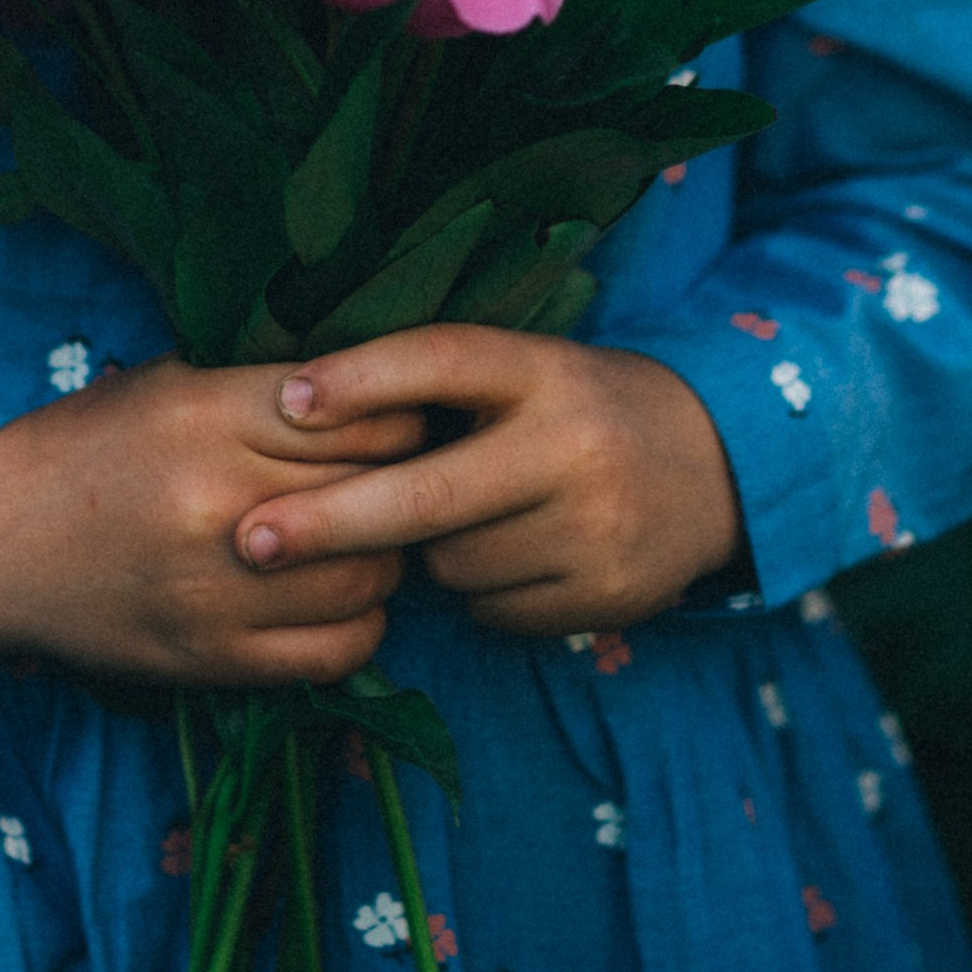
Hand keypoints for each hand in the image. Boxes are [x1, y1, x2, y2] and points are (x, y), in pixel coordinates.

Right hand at [0, 352, 423, 685]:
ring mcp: (219, 590)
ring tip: (370, 538)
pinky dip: (360, 623)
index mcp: (209, 415)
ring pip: (370, 575)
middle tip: (403, 477)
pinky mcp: (214, 658)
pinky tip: (341, 597)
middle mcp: (221, 501)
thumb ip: (263, 384)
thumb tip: (373, 382)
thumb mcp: (167, 382)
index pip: (365, 415)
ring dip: (386, 555)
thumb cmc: (85, 446)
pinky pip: (338, 650)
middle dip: (404, 482)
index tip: (400, 419)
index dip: (401, 416)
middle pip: (376, 492)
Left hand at [230, 327, 741, 637]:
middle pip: (427, 492)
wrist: (720, 466)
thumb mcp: (528, 371)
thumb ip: (443, 389)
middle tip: (251, 540)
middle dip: (328, 522)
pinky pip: (495, 611)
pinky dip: (484, 593)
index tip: (286, 398)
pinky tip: (518, 555)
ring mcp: (593, 526)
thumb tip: (308, 417)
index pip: (443, 360)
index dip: (361, 377)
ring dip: (430, 553)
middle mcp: (571, 444)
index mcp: (543, 370)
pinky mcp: (607, 594)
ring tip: (472, 518)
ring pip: (452, 563)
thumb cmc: (581, 408)